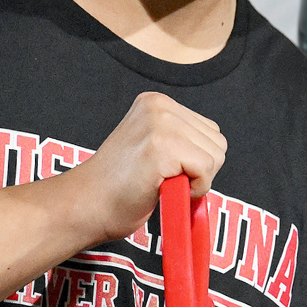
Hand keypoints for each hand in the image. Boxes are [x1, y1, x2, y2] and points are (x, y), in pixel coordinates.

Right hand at [69, 92, 227, 240]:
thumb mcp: (150, 144)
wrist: (88, 204)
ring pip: (215, 157)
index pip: (209, 131)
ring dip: (195, 179)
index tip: (163, 167)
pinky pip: (206, 171)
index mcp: (155, 102)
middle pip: (217, 143)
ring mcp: (160, 124)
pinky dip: (194, 189)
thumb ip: (180, 137)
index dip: (194, 159)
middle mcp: (159, 106)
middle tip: (161, 177)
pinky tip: (163, 188)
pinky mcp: (162, 147)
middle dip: (198, 168)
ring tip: (160, 181)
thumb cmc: (120, 185)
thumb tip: (216, 150)